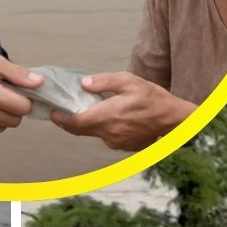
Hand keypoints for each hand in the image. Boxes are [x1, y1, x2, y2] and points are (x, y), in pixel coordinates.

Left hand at [50, 72, 194, 151]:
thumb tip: (83, 84)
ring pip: (93, 134)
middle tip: (59, 112)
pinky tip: (106, 117)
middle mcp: (110, 132)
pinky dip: (101, 128)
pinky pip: (105, 137)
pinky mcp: (123, 146)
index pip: (76, 121)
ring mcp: (116, 142)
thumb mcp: (129, 81)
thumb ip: (104, 82)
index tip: (53, 112)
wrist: (172, 119)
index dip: (61, 118)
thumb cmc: (152, 98)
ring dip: (86, 124)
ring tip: (84, 110)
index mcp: (109, 115)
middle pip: (80, 130)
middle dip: (68, 122)